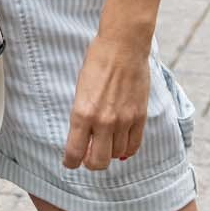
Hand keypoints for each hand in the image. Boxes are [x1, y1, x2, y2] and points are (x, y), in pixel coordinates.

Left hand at [62, 33, 148, 169]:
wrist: (123, 46)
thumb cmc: (97, 63)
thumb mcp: (80, 91)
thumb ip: (82, 116)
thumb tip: (84, 138)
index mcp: (82, 113)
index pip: (74, 153)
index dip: (70, 163)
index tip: (70, 163)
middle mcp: (103, 121)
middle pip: (97, 162)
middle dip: (91, 163)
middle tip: (88, 157)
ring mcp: (124, 121)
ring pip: (116, 155)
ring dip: (109, 153)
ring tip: (105, 143)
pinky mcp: (139, 117)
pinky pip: (134, 145)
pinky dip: (126, 149)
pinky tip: (121, 144)